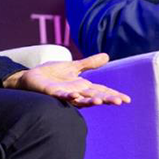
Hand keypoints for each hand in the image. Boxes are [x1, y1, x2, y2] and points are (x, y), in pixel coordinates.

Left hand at [3, 53, 129, 106]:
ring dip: (90, 101)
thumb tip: (107, 56)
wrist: (31, 77)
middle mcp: (76, 92)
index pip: (101, 91)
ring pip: (80, 99)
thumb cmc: (52, 74)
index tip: (127, 99)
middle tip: (120, 102)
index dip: (113, 94)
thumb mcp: (73, 66)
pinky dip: (68, 96)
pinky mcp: (53, 93)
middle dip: (107, 99)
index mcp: (82, 86)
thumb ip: (89, 63)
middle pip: (94, 96)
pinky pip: (62, 96)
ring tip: (101, 102)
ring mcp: (65, 94)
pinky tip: (74, 95)